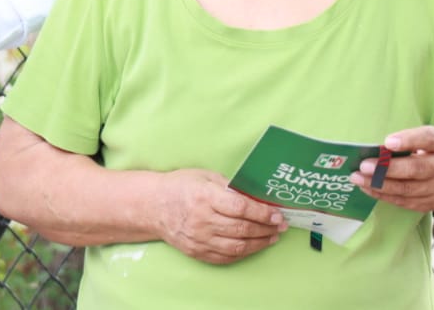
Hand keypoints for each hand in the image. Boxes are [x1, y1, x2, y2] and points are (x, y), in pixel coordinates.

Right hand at [158, 169, 285, 264]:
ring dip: (259, 243)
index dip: (262, 212)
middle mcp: (202, 220)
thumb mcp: (204, 176)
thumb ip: (229, 186)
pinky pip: (226, 257)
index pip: (240, 207)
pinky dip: (243, 253)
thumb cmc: (180, 186)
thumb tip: (255, 196)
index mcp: (204, 196)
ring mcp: (199, 238)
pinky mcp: (197, 251)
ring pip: (237, 246)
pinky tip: (253, 245)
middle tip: (280, 226)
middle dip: (266, 228)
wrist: (153, 206)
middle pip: (242, 228)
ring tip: (272, 237)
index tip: (277, 214)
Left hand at [351, 126, 433, 212]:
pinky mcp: (431, 203)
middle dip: (388, 168)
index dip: (409, 140)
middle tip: (364, 166)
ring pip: (408, 189)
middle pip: (417, 169)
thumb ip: (405, 141)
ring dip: (380, 184)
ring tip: (358, 178)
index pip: (429, 139)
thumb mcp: (423, 139)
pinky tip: (367, 188)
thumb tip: (373, 150)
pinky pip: (404, 201)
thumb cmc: (427, 151)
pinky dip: (383, 195)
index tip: (388, 142)